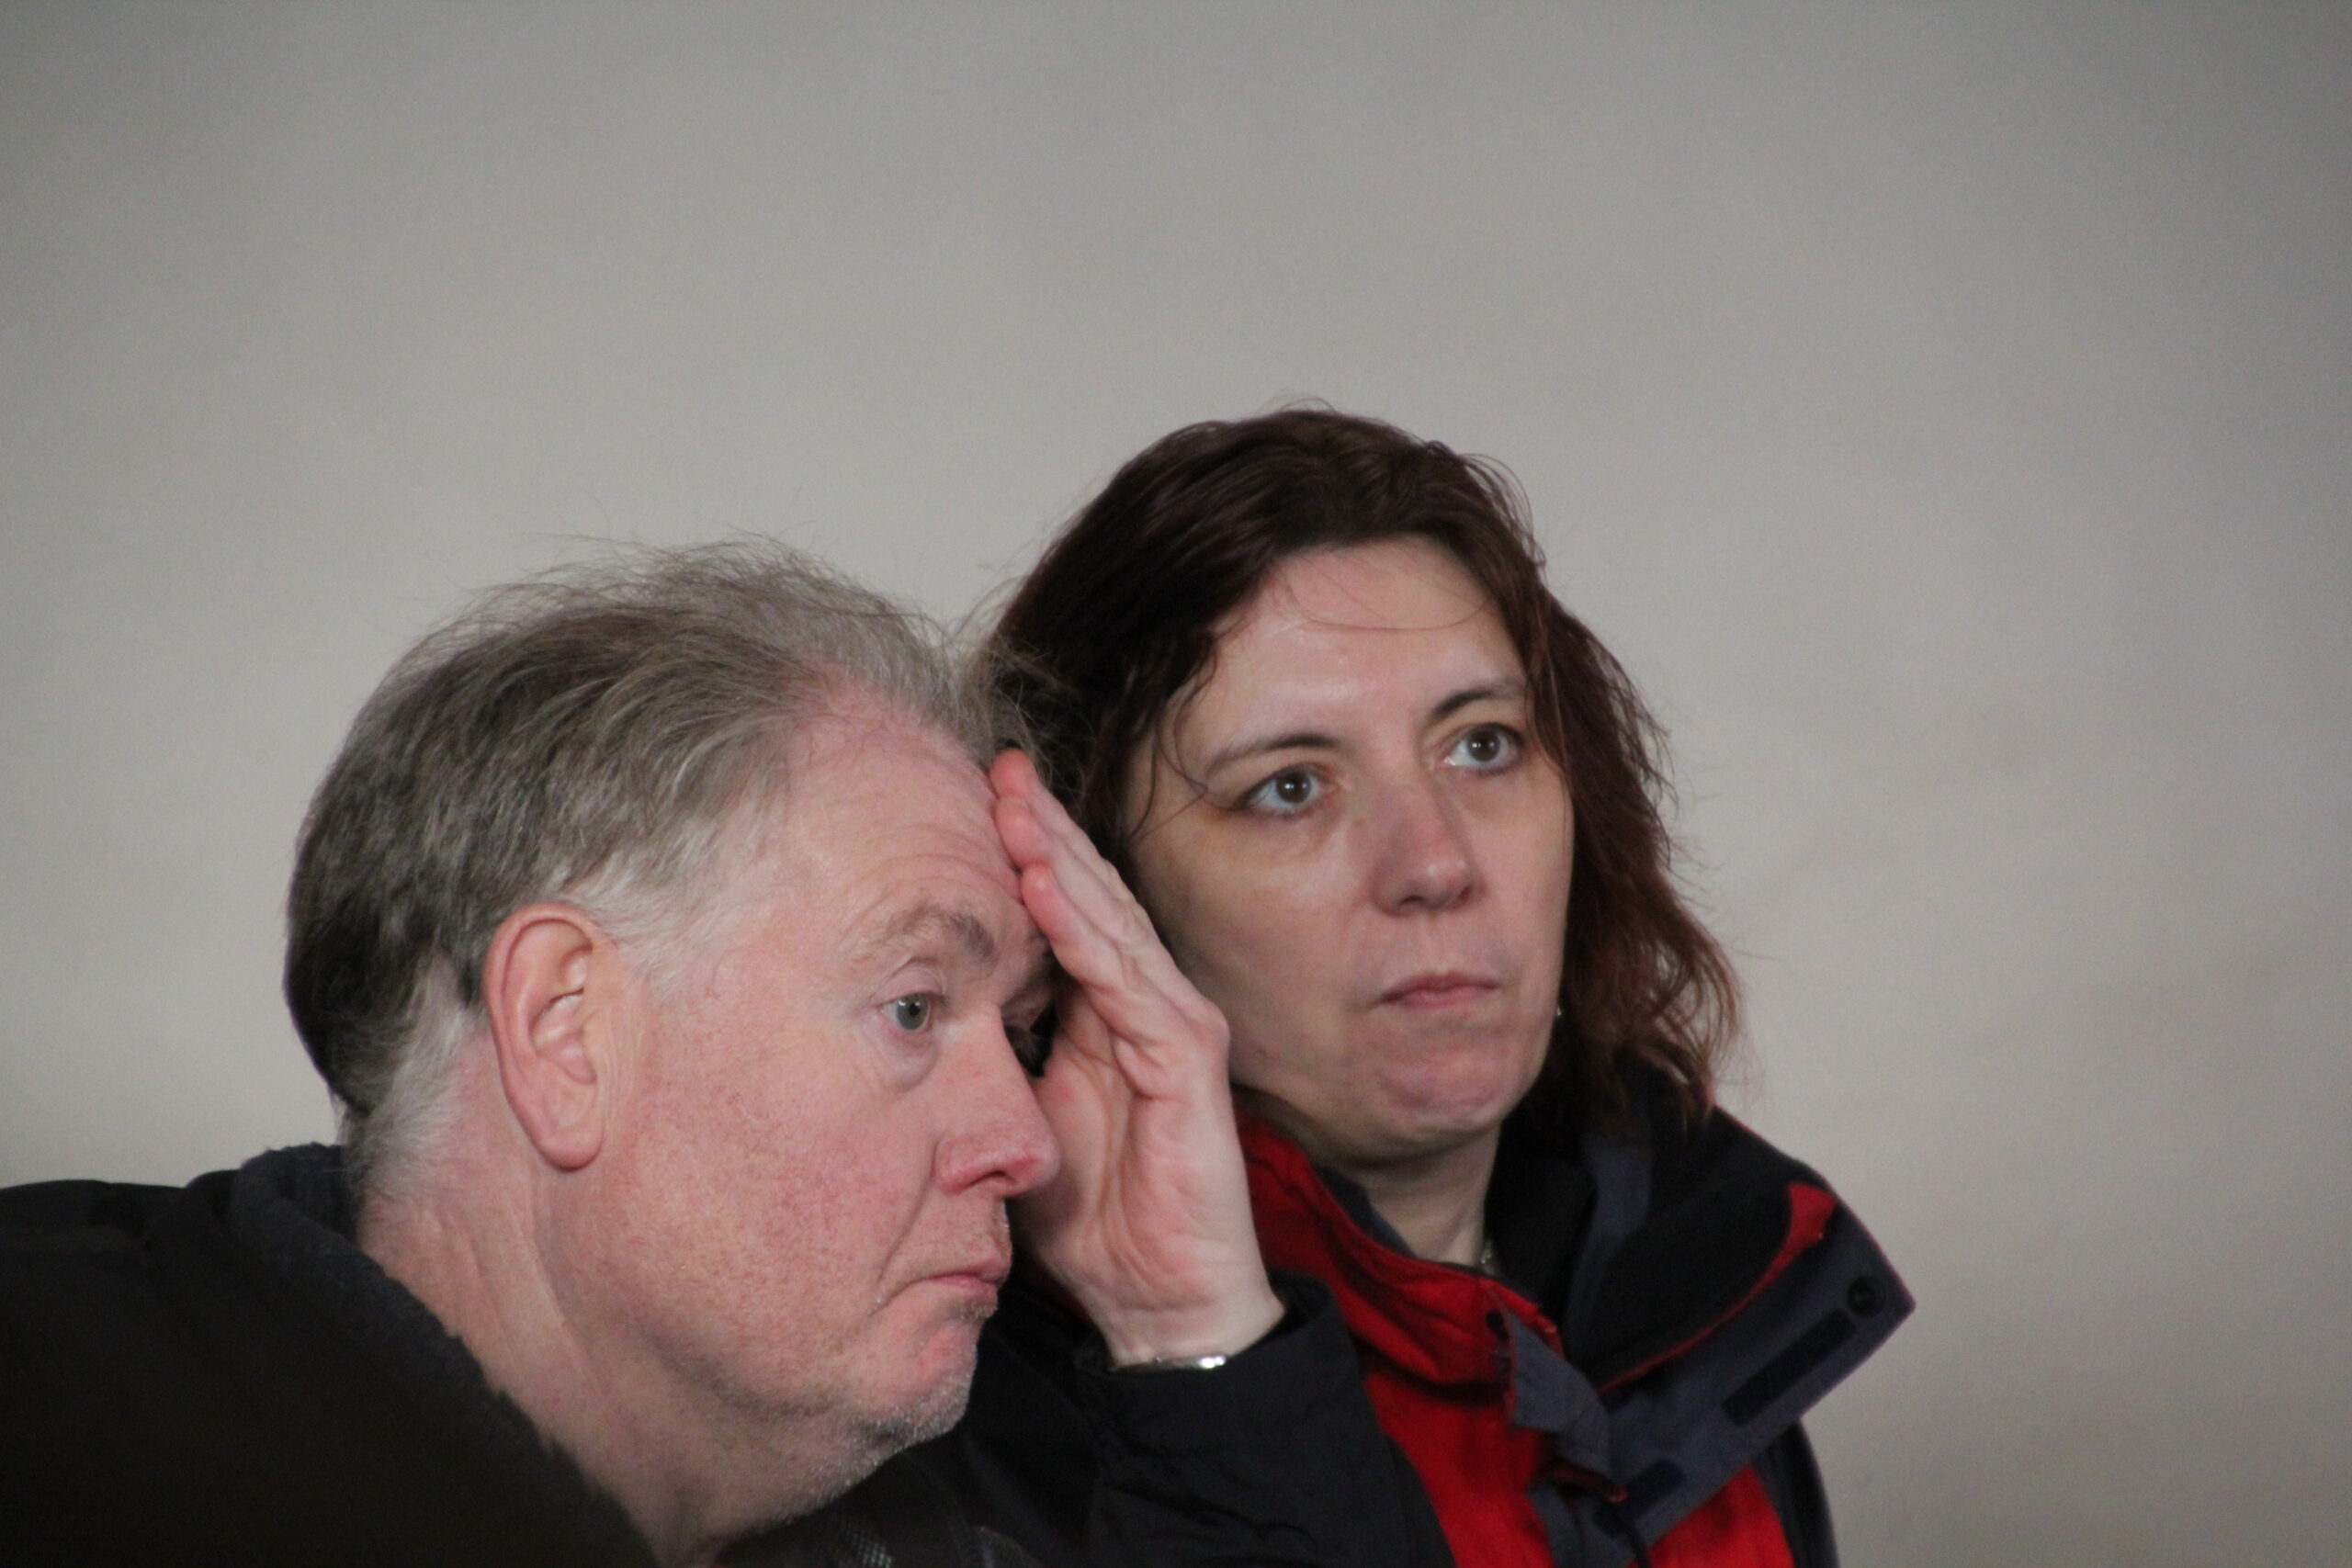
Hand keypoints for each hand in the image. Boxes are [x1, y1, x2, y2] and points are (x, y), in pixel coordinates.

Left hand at [991, 750, 1284, 1365]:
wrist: (1160, 1302)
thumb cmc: (1093, 1219)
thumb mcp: (1020, 1119)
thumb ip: (994, 1055)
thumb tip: (921, 1008)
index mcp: (1105, 1013)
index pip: (1065, 913)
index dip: (1025, 852)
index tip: (970, 795)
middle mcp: (1146, 1005)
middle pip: (1091, 898)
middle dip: (1043, 829)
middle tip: (993, 765)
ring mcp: (1174, 1027)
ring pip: (1110, 923)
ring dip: (1060, 860)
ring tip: (1013, 804)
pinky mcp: (1188, 1062)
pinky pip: (1129, 981)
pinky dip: (1086, 932)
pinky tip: (1044, 888)